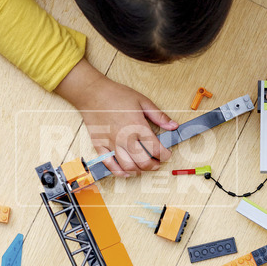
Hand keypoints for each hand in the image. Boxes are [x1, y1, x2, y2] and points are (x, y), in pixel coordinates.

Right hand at [55, 59, 177, 175]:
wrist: (92, 93)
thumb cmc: (117, 95)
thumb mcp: (142, 101)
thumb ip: (159, 115)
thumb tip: (174, 126)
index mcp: (138, 126)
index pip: (156, 149)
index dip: (165, 155)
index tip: (167, 154)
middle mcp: (125, 138)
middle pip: (143, 162)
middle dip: (154, 166)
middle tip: (157, 163)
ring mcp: (111, 144)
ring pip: (128, 167)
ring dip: (139, 171)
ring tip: (143, 167)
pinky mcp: (100, 146)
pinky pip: (109, 165)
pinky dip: (119, 172)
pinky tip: (126, 172)